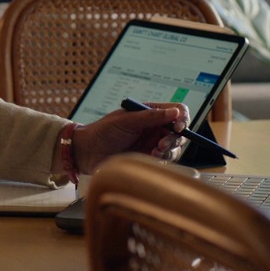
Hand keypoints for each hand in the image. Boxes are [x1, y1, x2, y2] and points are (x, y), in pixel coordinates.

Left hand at [73, 102, 189, 174]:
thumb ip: (150, 116)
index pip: (177, 111)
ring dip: (169, 151)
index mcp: (150, 112)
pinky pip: (166, 159)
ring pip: (175, 147)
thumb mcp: (125, 121)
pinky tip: (151, 157)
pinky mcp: (149, 157)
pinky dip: (163, 159)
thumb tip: (175, 112)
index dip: (182, 118)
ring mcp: (153, 142)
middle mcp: (154, 127)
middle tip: (161, 145)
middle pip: (180, 131)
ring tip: (155, 152)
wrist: (88, 152)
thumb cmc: (103, 131)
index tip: (178, 127)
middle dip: (175, 138)